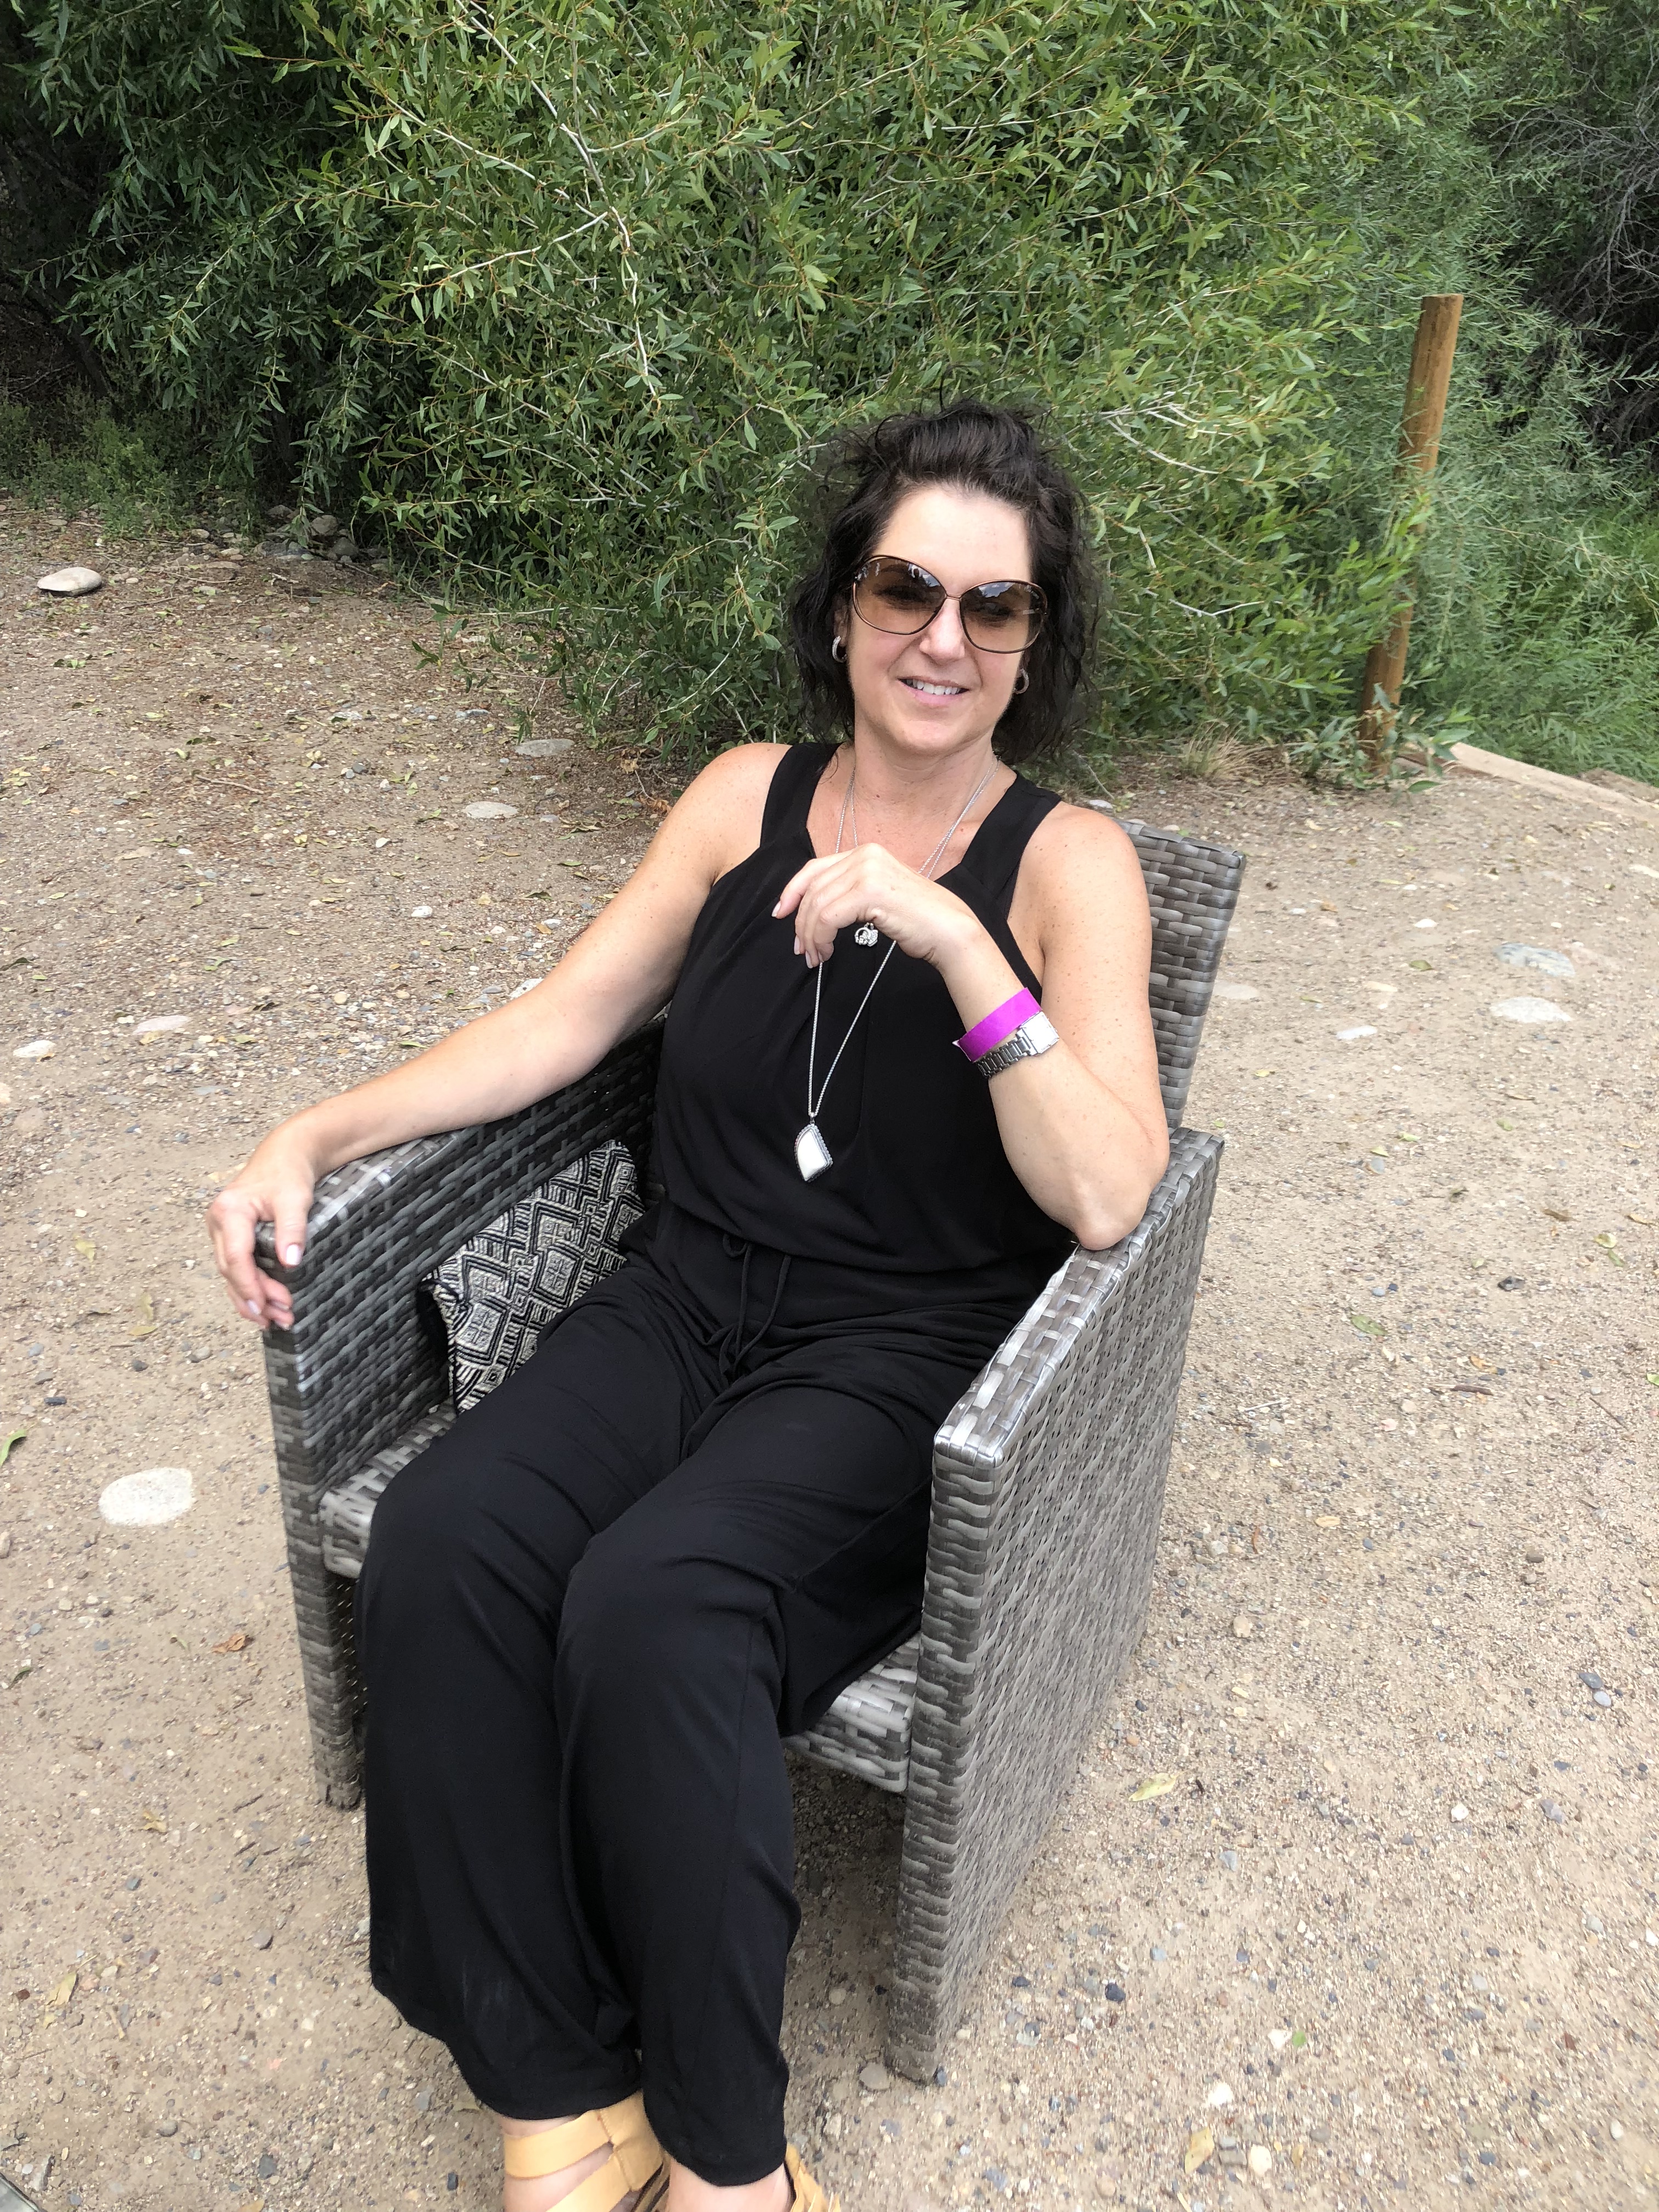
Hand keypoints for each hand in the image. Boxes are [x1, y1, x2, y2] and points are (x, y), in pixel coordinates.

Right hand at [206, 1131, 318, 1329]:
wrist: (285, 1155)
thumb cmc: (289, 1174)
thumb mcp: (296, 1199)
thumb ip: (292, 1229)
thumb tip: (290, 1263)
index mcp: (229, 1211)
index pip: (235, 1258)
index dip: (251, 1286)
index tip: (269, 1308)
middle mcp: (217, 1221)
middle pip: (230, 1270)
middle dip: (254, 1298)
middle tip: (281, 1318)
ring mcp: (220, 1229)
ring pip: (230, 1273)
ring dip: (250, 1298)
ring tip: (275, 1320)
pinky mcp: (229, 1235)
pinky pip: (234, 1266)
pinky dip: (248, 1286)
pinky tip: (263, 1305)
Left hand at [771, 843, 979, 969]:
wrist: (949, 929)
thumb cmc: (917, 920)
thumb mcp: (877, 897)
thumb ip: (849, 892)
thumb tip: (814, 909)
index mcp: (866, 852)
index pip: (815, 867)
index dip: (793, 890)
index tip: (781, 913)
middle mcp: (865, 855)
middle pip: (813, 888)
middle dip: (801, 922)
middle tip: (802, 949)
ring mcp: (867, 870)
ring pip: (817, 905)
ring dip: (810, 935)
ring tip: (815, 956)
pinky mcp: (869, 891)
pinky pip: (828, 917)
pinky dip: (821, 937)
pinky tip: (826, 952)